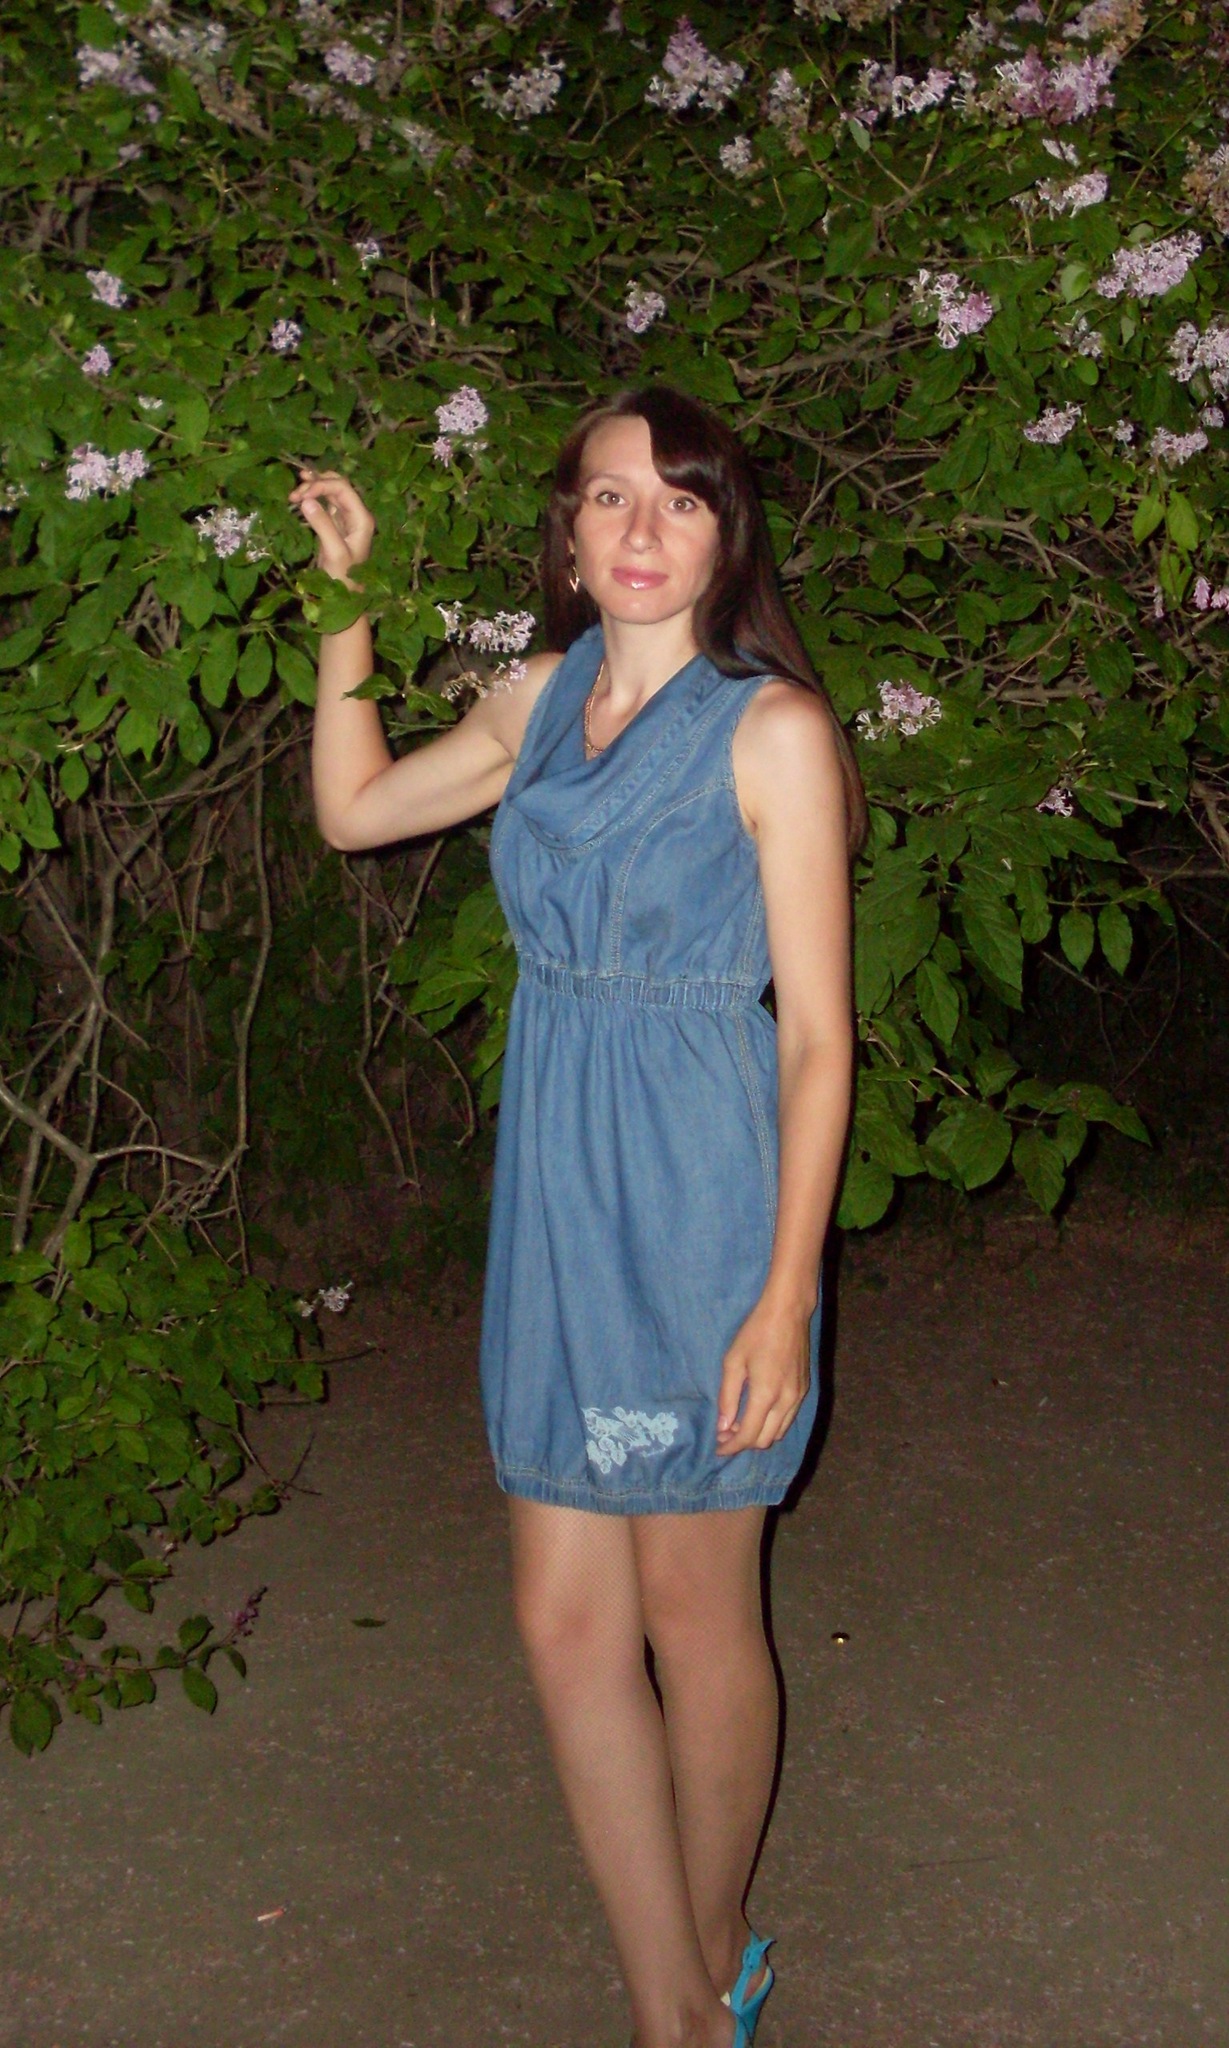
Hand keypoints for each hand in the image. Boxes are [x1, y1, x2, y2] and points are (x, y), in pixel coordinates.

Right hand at [287, 468, 374, 586]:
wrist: (344, 596)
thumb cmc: (343, 576)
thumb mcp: (333, 551)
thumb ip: (322, 525)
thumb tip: (306, 501)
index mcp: (361, 518)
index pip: (342, 488)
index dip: (321, 485)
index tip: (300, 496)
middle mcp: (356, 514)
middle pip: (337, 486)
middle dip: (316, 484)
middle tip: (295, 493)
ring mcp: (346, 519)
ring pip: (330, 493)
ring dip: (313, 489)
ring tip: (294, 493)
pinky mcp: (335, 525)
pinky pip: (325, 504)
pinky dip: (313, 498)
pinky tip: (300, 498)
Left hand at [715, 1296, 810, 1456]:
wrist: (788, 1312)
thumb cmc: (756, 1333)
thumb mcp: (733, 1362)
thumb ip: (727, 1397)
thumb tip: (723, 1427)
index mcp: (766, 1395)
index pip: (749, 1436)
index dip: (732, 1446)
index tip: (718, 1447)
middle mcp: (786, 1401)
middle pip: (765, 1440)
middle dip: (744, 1443)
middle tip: (726, 1433)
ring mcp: (799, 1397)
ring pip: (779, 1433)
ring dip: (759, 1435)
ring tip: (740, 1423)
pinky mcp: (805, 1390)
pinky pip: (788, 1419)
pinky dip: (772, 1424)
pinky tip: (758, 1412)